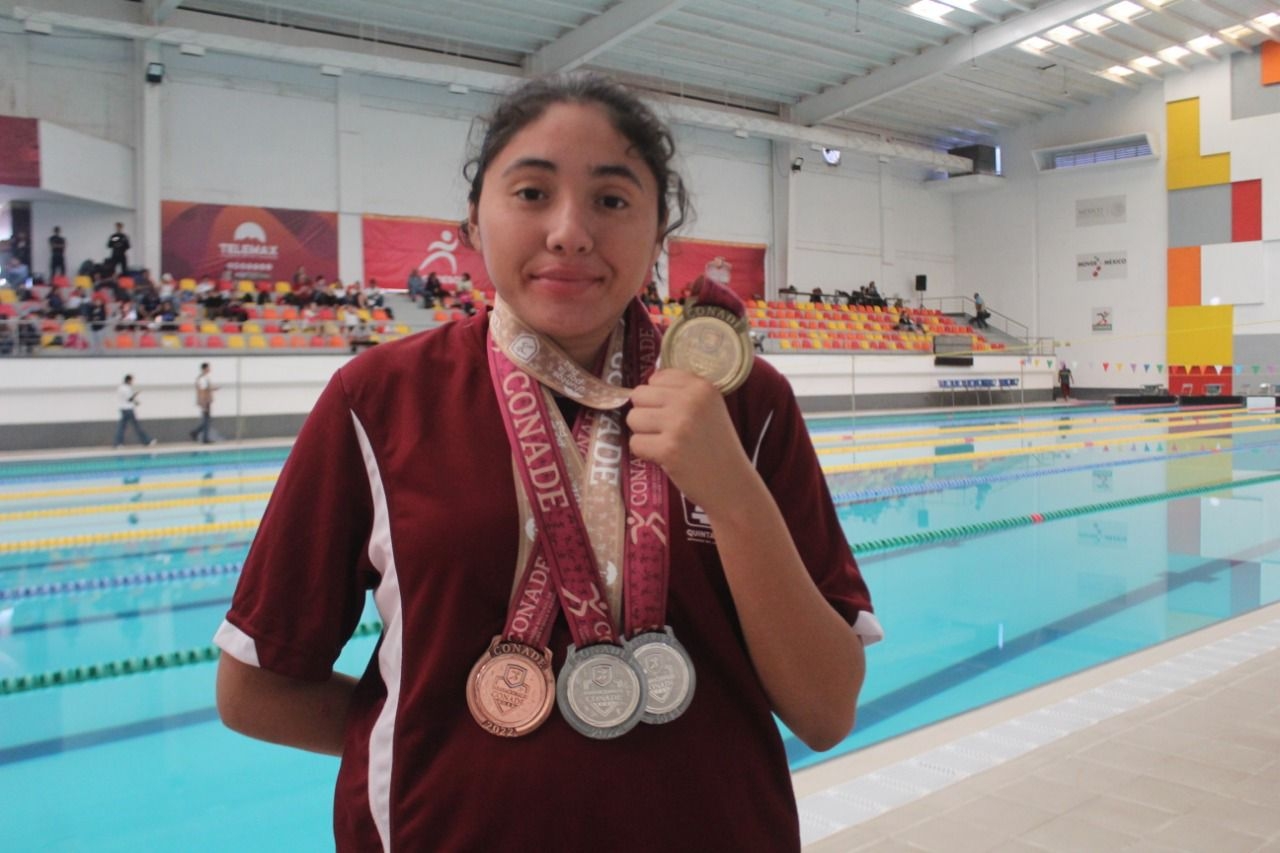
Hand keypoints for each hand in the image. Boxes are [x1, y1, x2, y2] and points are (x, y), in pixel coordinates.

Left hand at [626, 369, 754, 514]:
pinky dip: (645, 453)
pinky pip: (635, 443)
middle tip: (665, 431)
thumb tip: (639, 390)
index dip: (657, 397)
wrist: (731, 483)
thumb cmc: (716, 447)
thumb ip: (681, 393)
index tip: (672, 413)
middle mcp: (690, 400)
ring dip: (644, 433)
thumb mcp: (710, 408)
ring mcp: (679, 424)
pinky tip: (665, 457)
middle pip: (639, 395)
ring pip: (633, 418)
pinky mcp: (668, 449)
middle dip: (646, 414)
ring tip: (666, 443)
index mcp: (701, 386)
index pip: (657, 377)